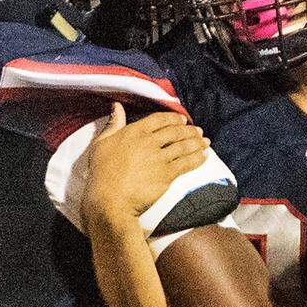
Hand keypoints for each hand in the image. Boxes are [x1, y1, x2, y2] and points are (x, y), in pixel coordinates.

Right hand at [79, 102, 208, 235]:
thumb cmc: (101, 173)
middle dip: (189, 130)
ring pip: (184, 146)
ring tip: (205, 141)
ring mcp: (160, 158)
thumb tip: (117, 105)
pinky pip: (187, 163)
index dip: (173, 118)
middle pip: (175, 131)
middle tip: (198, 131)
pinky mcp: (167, 175)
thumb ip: (113, 123)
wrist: (110, 200)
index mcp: (134, 132)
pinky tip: (204, 156)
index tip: (182, 120)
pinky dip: (198, 158)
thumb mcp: (101, 143)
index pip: (159, 119)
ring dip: (197, 143)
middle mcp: (150, 142)